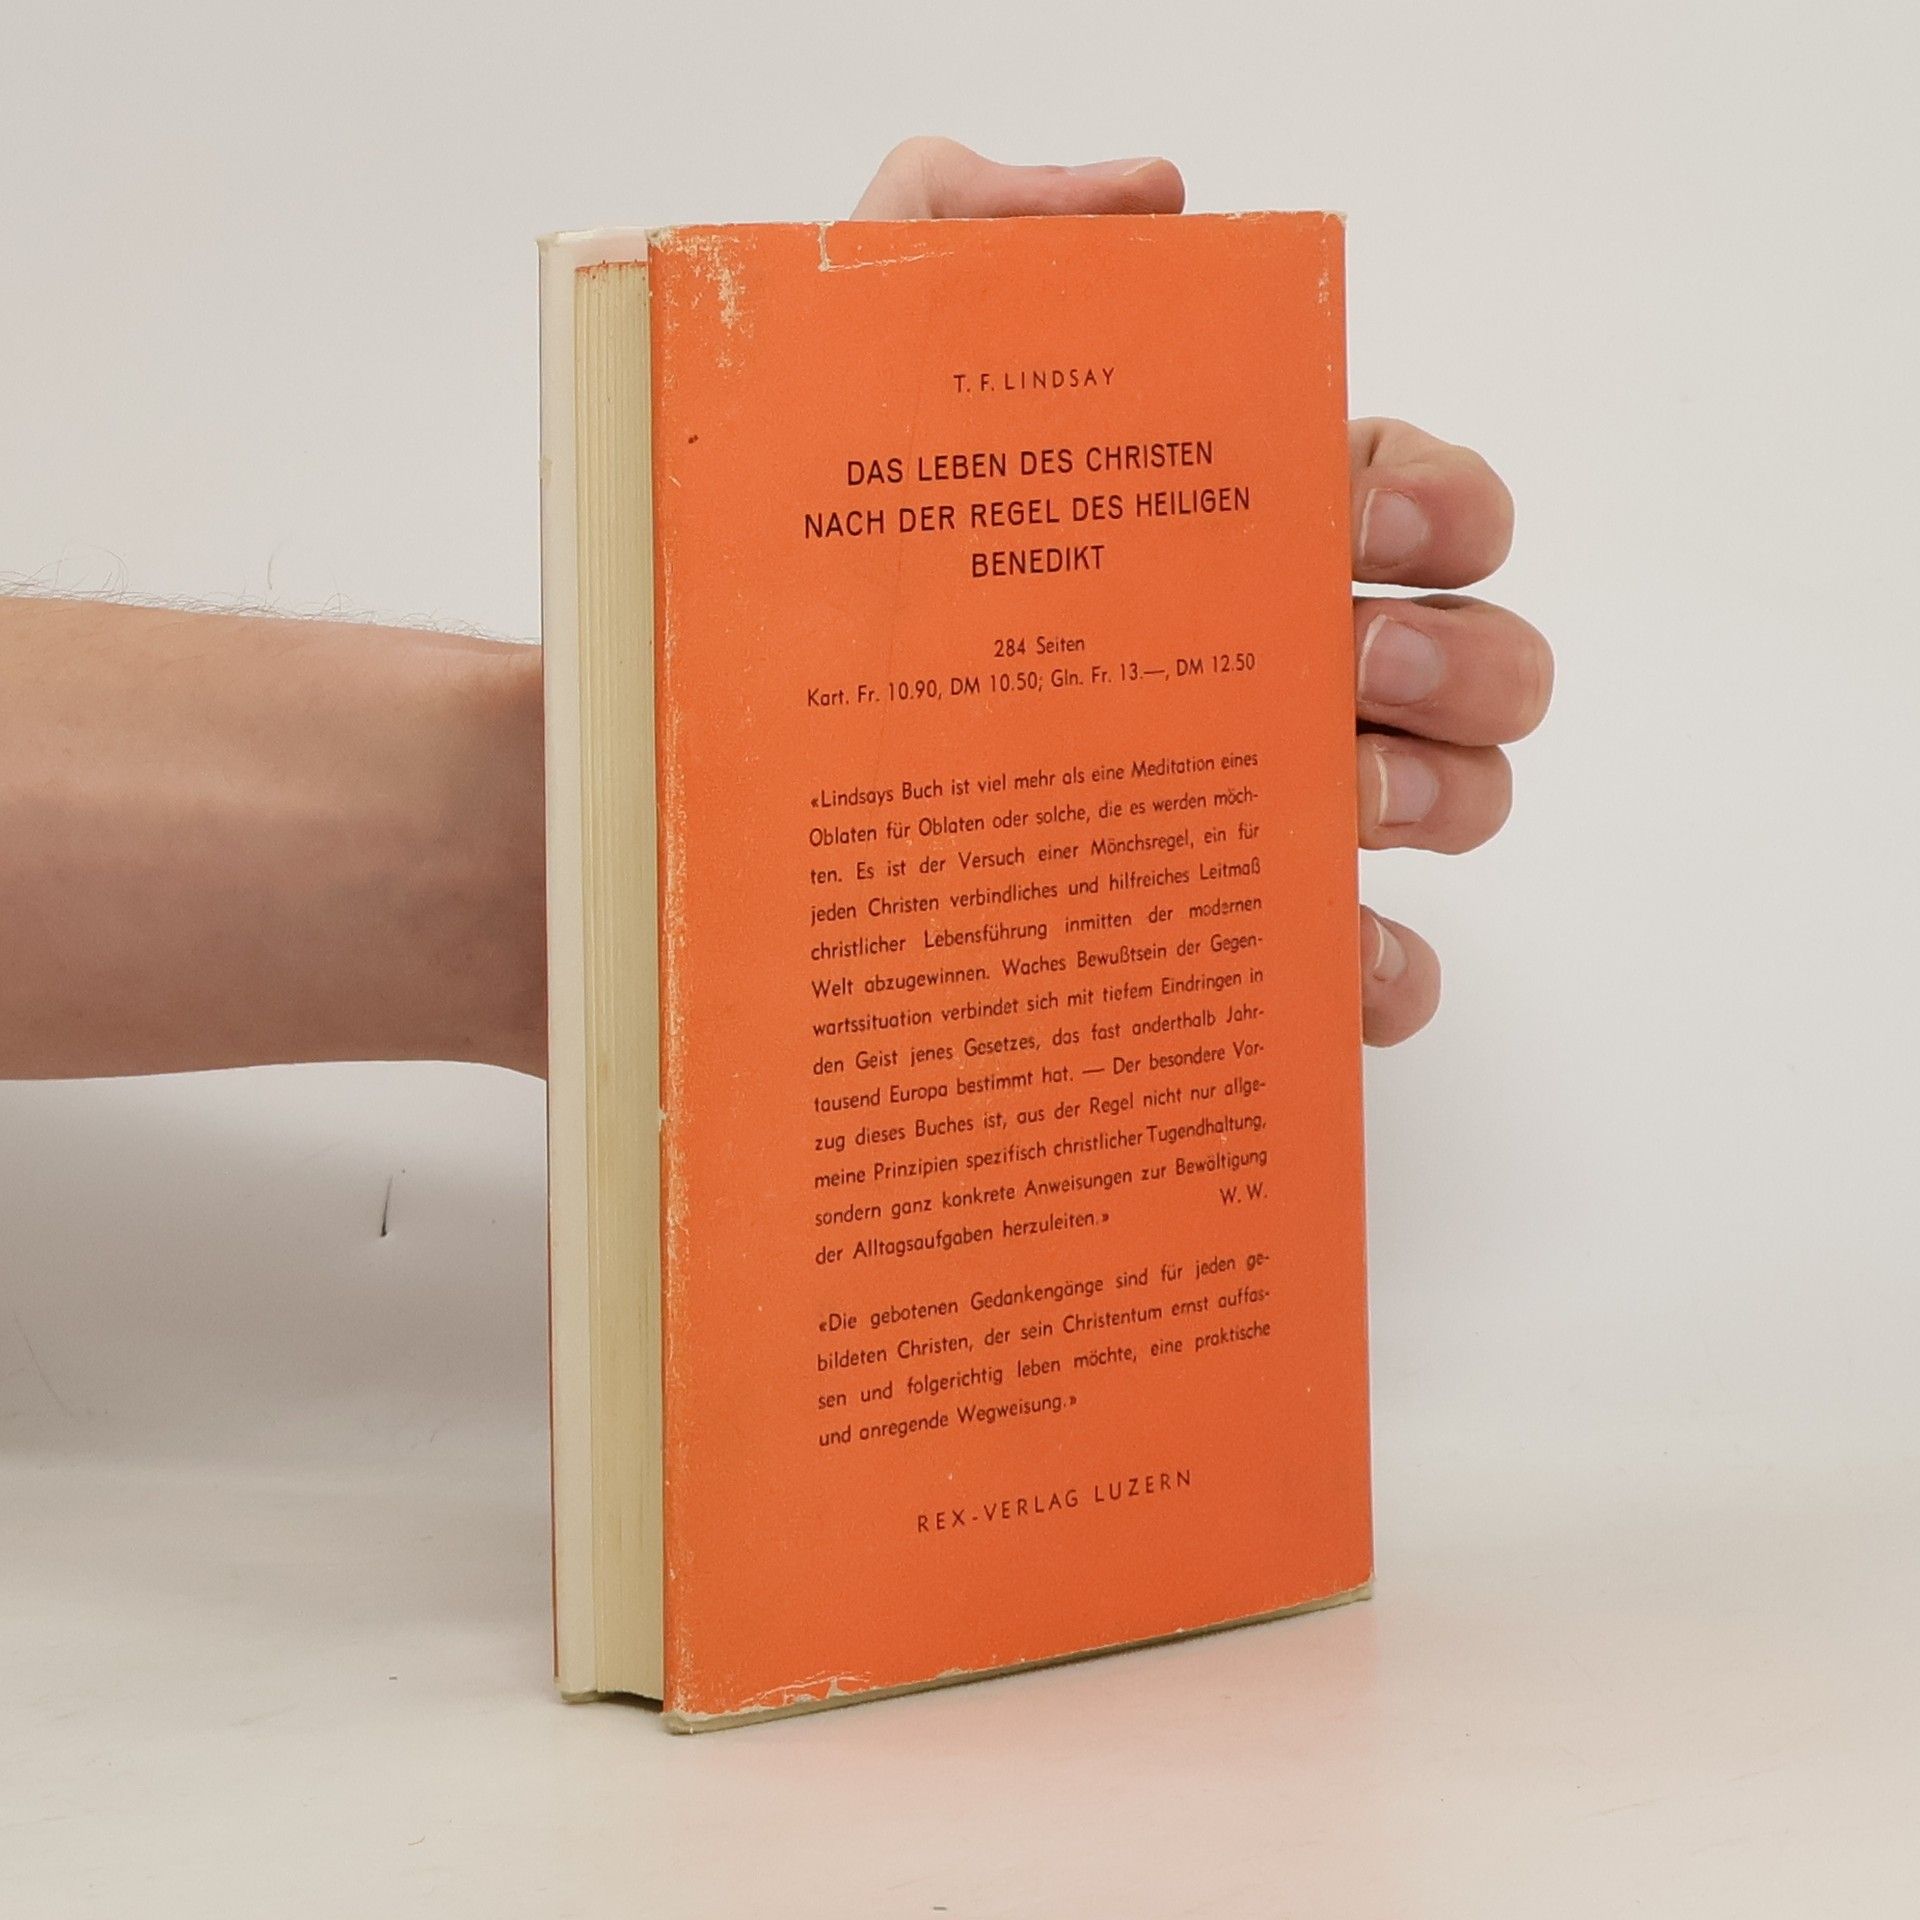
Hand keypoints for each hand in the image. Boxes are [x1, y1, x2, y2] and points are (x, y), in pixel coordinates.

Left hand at [852, 138, 1552, 1045]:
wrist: (686, 805)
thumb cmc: (766, 587)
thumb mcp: (840, 368)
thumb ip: (967, 228)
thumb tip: (1156, 201)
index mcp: (1202, 538)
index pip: (1392, 494)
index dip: (1438, 495)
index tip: (1374, 514)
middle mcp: (1247, 674)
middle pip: (1465, 657)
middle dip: (1465, 654)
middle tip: (1362, 665)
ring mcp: (1240, 822)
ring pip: (1450, 803)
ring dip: (1449, 793)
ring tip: (1346, 797)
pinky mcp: (1205, 954)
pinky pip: (1359, 977)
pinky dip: (1385, 973)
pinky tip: (1331, 955)